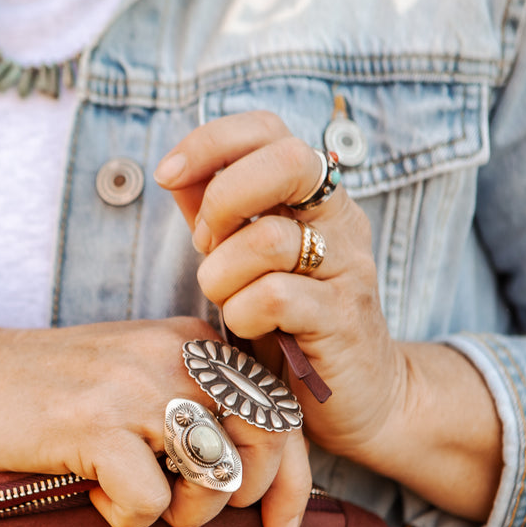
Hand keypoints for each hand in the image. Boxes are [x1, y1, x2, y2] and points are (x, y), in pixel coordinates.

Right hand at [0, 315, 312, 526]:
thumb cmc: (55, 393)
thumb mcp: (139, 377)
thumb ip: (198, 404)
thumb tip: (261, 477)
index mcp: (196, 341)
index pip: (280, 410)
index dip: (295, 480)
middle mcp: (177, 356)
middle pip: (268, 440)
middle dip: (243, 497)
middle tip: (191, 510)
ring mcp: (138, 390)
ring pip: (218, 476)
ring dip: (183, 512)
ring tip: (137, 497)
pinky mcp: (97, 427)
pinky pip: (151, 502)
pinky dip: (125, 516)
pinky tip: (93, 494)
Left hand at [154, 110, 405, 460]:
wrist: (358, 396)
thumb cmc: (292, 325)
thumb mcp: (246, 263)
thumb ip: (216, 216)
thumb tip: (176, 173)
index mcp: (313, 196)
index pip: (268, 130)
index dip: (212, 141)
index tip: (168, 174)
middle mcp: (340, 220)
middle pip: (288, 160)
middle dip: (225, 198)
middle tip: (205, 243)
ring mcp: (348, 267)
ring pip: (269, 239)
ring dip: (223, 275)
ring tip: (227, 301)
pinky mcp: (344, 318)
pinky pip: (276, 297)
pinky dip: (243, 313)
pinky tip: (249, 329)